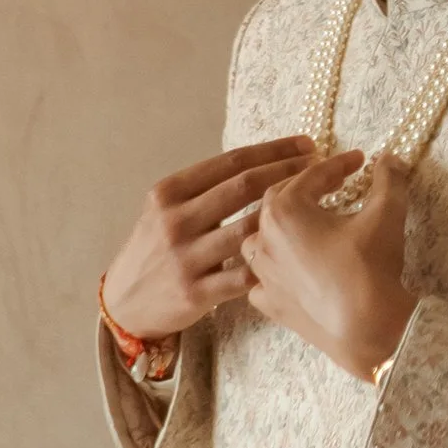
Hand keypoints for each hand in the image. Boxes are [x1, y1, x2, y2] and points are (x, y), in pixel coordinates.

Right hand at [102, 136, 319, 339]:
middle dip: (291, 172)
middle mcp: (174, 221)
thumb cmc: (156, 249)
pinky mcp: (194, 293)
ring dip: (291, 215)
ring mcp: (184, 258)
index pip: (232, 161)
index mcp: (169, 193)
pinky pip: (246, 274)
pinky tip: (301, 251)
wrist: (124, 303)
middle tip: (323, 166)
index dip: (276, 149)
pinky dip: (274, 261)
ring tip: (321, 204)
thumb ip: (205, 187)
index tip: (308, 144)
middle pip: (245, 187)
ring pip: (250, 229)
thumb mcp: (166, 210)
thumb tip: (266, 160)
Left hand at [242, 150, 418, 381]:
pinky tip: (292, 267)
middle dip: (307, 187)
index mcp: (285, 211)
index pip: (311, 176)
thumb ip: (389, 179)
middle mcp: (263, 239)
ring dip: (281, 225)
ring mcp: (262, 274)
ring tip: (307, 222)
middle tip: (335, 183)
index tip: (358, 159)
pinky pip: (261, 277)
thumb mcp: (386, 213)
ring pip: (260, 238)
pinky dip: (275, 266)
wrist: (364, 327)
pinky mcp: (268, 303)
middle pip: (278, 200)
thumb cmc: (369, 265)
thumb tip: (390, 159)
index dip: (337, 163)